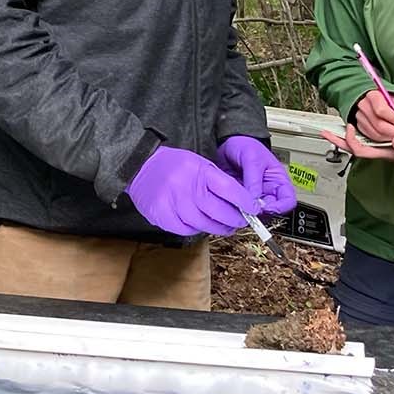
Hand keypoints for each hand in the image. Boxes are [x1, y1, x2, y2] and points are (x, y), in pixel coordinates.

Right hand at [123, 146, 258, 236]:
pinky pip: (187, 230)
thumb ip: (217, 181)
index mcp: (198, 170)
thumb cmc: (172, 165)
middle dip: (235, 219)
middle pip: (219, 211)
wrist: (140, 166)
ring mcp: (172, 203)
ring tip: (223, 225)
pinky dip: (196, 230)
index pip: (229, 189)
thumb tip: (241, 202)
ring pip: (204, 224)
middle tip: (241, 221)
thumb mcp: (198, 163)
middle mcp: (186, 187)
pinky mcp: (162, 216)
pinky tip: (200, 224)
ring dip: (218, 228)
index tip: (254, 209)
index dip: (245, 202)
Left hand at [216, 135, 296, 214]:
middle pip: (271, 210)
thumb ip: (253, 179)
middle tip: (248, 208)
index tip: (266, 208)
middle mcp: (268, 191)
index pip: (288, 200)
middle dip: (260, 211)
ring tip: (237, 204)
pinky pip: (241, 208)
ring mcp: (254, 195)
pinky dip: (236, 208)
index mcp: (278, 180)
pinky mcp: (240, 197)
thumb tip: (254, 200)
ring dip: (247, 211)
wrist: (226, 143)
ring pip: (255, 211)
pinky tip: (230, 202)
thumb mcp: (252, 158)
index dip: (281, 207)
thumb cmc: (246, 146)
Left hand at [321, 123, 393, 166]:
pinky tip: (348, 128)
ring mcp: (376, 148)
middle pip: (352, 148)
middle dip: (338, 140)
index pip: (361, 150)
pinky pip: (361, 140)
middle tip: (325, 132)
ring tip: (330, 131)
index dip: (352, 140)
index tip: (350, 128)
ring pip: (355, 144)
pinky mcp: (378, 143)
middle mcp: (376, 151)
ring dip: (342, 138)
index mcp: (383, 153)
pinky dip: (352, 135)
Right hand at [354, 91, 393, 141]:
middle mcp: (364, 106)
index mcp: (374, 96)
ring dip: (390, 137)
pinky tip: (392, 136)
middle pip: (378, 123)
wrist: (386, 105)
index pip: (381, 110)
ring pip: (375, 133)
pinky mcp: (360, 127)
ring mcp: (360, 117)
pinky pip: (372, 137)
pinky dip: (384, 140)